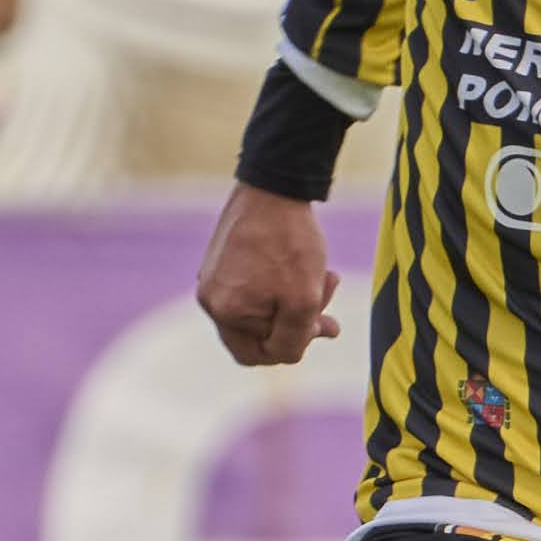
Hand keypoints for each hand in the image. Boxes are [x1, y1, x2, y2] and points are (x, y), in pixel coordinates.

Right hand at [196, 182, 341, 367]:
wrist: (275, 185)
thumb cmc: (289, 243)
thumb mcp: (302, 301)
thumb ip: (294, 339)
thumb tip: (285, 355)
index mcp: (223, 311)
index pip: (254, 355)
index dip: (289, 349)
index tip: (318, 327)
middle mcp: (210, 295)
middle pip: (258, 331)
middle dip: (299, 321)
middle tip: (331, 303)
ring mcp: (214, 274)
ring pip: (261, 306)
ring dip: (296, 299)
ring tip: (327, 277)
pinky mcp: (224, 256)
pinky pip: (254, 284)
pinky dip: (282, 281)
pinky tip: (309, 264)